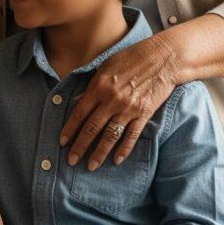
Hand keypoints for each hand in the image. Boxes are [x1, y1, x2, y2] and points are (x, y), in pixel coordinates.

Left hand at [59, 34, 177, 169]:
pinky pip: (131, 136)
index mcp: (99, 87)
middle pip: (92, 128)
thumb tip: (77, 103)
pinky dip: (123, 149)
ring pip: (110, 136)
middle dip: (80, 146)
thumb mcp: (104, 68)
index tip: (62, 142)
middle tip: (71, 160)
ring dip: (99, 153)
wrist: (162, 58)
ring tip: (90, 166)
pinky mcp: (144, 114)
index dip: (70, 129)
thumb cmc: (130, 59)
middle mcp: (112, 100)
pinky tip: (116, 160)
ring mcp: (128, 108)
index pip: (79, 113)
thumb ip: (91, 87)